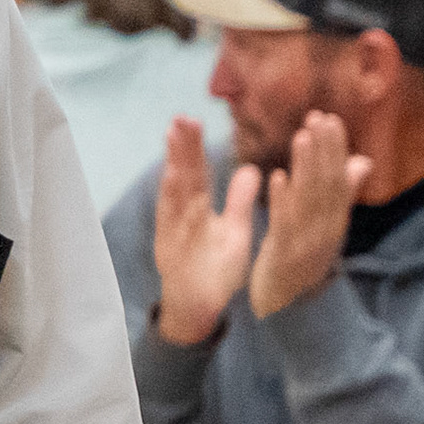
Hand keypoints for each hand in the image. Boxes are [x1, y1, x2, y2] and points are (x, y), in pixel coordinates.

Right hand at [153, 117, 260, 344]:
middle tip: (180, 117)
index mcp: (199, 209)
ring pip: (175, 191)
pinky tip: (172, 175)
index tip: (192, 120)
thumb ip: (240, 201)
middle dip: (181, 146)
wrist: (199, 307)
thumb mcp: (235, 231)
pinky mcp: (171, 246)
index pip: (197, 172)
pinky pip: (173, 219)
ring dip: (174, 163)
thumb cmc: (215, 269)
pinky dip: (171, 197)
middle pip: (183, 174)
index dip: (194, 147)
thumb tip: (252, 169)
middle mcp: (184, 214)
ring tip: (173, 135)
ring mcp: (175, 229)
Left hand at [248, 110, 370, 317]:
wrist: (285, 306)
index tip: (330, 118)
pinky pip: (284, 224)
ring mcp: (306, 242)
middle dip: (324, 150)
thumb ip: (340, 193)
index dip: (335, 149)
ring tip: (302, 135)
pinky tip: (277, 176)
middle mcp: (325, 229)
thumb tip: (362, 160)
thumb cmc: (301, 258)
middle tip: (318, 117)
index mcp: (334, 219)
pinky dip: (282, 200)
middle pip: (327, 185)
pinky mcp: (284, 255)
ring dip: (305, 167)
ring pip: (308, 200)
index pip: (338, 178)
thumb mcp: (323, 225)